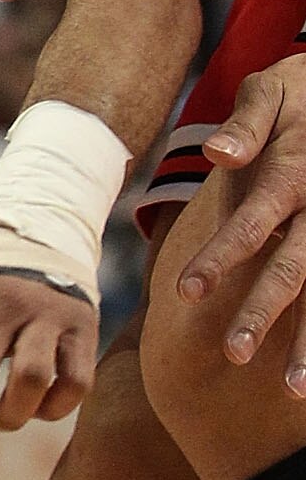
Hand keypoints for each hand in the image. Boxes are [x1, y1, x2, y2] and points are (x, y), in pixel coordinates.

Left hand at [173, 54, 305, 384]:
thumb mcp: (274, 89)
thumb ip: (247, 123)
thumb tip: (217, 154)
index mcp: (292, 174)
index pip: (251, 222)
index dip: (221, 256)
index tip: (186, 293)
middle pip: (294, 269)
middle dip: (264, 314)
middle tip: (235, 357)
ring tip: (298, 390)